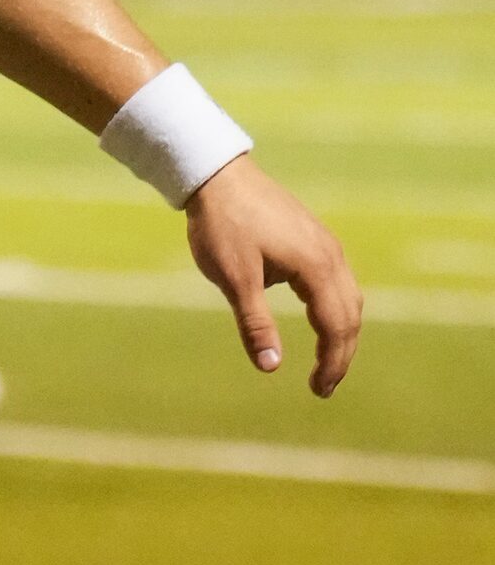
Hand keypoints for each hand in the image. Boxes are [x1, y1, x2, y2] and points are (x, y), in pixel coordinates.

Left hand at [184, 156, 360, 395]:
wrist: (215, 173)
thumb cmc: (221, 225)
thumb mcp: (234, 279)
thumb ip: (255, 324)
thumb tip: (271, 367)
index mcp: (317, 268)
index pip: (337, 327)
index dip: (332, 363)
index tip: (318, 390)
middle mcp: (331, 255)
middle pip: (350, 315)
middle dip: (340, 353)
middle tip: (322, 386)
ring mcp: (325, 242)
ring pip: (347, 297)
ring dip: (340, 330)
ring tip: (325, 359)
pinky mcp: (313, 235)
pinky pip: (336, 280)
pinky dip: (334, 307)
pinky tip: (318, 316)